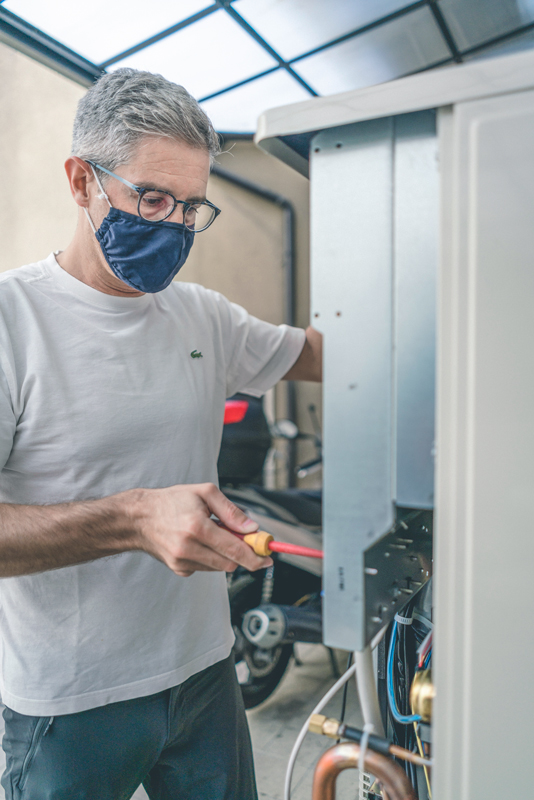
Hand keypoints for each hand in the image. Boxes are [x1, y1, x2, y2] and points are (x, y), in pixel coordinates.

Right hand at [132, 483, 272, 576]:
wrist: (138, 518)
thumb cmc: (173, 501)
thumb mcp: (204, 493)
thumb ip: (231, 511)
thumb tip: (252, 529)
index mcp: (197, 527)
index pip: (234, 550)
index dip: (255, 556)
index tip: (269, 558)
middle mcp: (188, 548)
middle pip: (229, 563)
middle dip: (243, 556)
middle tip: (246, 542)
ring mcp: (181, 561)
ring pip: (218, 567)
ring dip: (225, 554)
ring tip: (213, 534)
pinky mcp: (178, 569)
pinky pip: (205, 568)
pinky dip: (210, 558)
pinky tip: (198, 542)